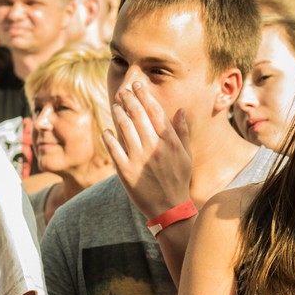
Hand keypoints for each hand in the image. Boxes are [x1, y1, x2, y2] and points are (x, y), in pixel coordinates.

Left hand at [103, 81, 191, 218]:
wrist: (169, 208)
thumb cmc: (179, 180)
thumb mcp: (186, 156)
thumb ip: (183, 132)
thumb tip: (181, 110)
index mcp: (170, 143)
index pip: (155, 113)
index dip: (145, 97)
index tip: (138, 86)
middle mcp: (155, 148)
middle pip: (138, 116)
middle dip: (129, 100)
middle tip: (122, 91)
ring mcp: (139, 159)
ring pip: (125, 128)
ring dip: (118, 114)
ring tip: (115, 105)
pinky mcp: (126, 171)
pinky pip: (114, 149)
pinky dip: (109, 137)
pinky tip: (108, 130)